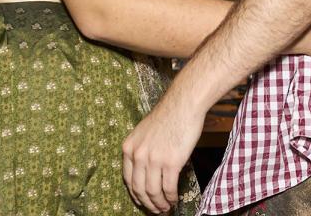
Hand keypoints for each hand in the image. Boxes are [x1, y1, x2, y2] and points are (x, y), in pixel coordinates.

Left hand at [122, 95, 203, 213]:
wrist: (183, 105)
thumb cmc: (167, 117)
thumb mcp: (144, 133)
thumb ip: (141, 151)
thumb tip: (145, 174)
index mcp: (129, 147)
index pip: (128, 180)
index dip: (136, 195)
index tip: (143, 201)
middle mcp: (138, 154)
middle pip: (139, 189)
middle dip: (148, 204)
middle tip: (156, 210)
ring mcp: (154, 159)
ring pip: (153, 192)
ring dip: (160, 204)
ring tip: (166, 208)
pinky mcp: (171, 162)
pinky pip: (168, 188)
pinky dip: (171, 197)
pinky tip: (174, 199)